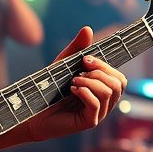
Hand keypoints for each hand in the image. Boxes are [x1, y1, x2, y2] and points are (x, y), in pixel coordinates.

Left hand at [25, 27, 125, 141]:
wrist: (32, 112)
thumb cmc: (50, 89)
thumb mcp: (64, 65)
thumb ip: (77, 49)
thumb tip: (88, 29)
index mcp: (103, 91)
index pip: (120, 78)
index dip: (106, 66)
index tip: (85, 59)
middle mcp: (104, 103)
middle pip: (119, 84)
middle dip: (100, 72)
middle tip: (79, 72)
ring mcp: (98, 114)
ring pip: (109, 93)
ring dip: (90, 81)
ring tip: (73, 82)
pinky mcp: (88, 122)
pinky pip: (96, 105)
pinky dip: (84, 92)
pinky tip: (72, 90)